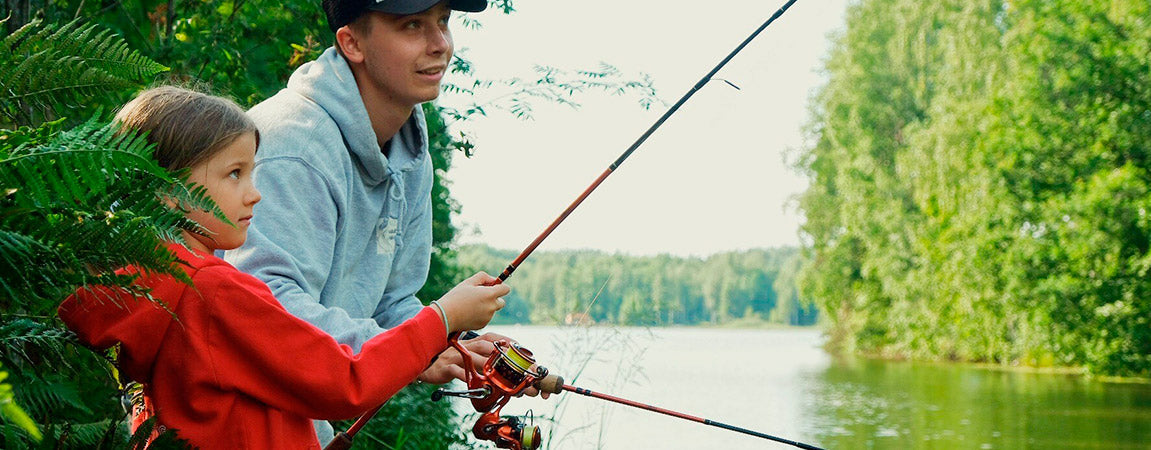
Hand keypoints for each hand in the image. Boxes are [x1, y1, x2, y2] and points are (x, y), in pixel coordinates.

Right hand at [418, 333, 550, 398]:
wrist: (426, 364)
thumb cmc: (454, 361)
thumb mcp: (473, 358)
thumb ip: (490, 363)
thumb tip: (513, 377)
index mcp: (479, 341)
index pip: (502, 341)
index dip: (519, 351)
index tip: (534, 362)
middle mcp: (471, 345)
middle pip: (497, 352)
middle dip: (515, 366)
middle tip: (530, 379)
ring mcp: (460, 355)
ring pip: (483, 363)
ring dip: (500, 377)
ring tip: (515, 389)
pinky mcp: (448, 367)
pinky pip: (463, 374)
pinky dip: (474, 381)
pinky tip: (485, 390)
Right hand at [435, 272, 508, 332]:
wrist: (445, 316)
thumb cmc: (456, 297)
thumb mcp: (468, 282)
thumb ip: (484, 277)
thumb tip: (494, 280)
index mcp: (489, 294)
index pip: (506, 289)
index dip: (500, 287)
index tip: (493, 287)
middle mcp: (491, 307)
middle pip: (501, 302)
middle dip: (494, 298)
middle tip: (480, 296)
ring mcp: (488, 317)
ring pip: (492, 310)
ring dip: (486, 307)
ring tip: (470, 305)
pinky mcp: (483, 325)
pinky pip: (486, 317)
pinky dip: (480, 315)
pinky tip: (468, 313)